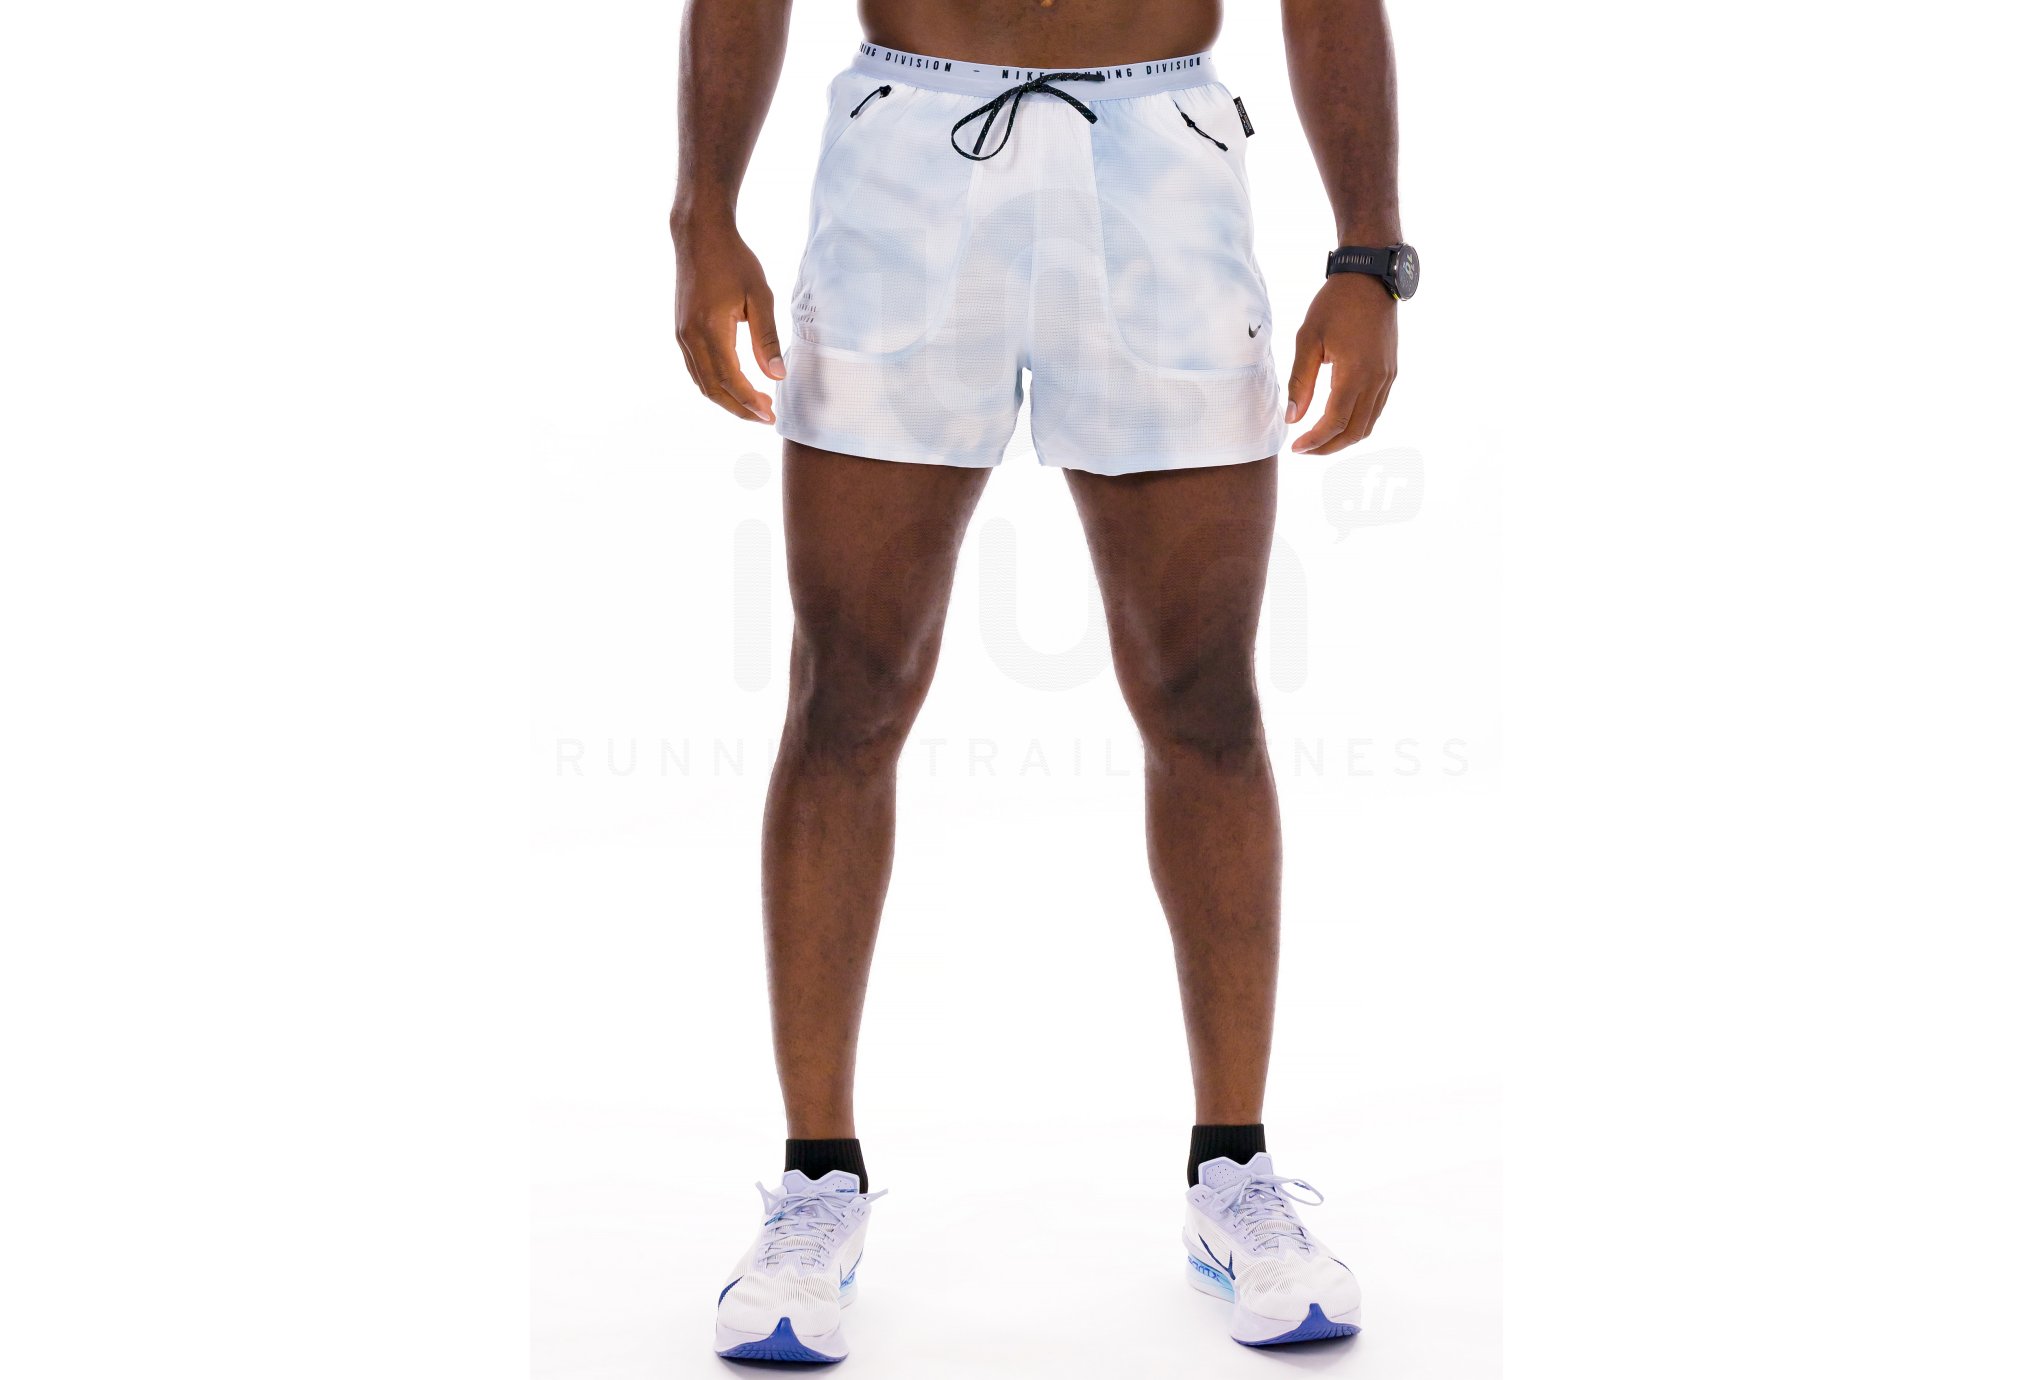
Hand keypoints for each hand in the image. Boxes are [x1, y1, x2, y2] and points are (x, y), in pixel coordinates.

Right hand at [671, 211, 784, 423]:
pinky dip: (714, 385)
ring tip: (753, 406)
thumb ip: (767, 338)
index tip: (769, 414)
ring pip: (702, 382)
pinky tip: (734, 386)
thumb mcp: (760, 296)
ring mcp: (682, 336)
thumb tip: (777, 375)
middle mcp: (690, 337)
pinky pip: (696, 369)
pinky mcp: (681, 332)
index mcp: (710, 329)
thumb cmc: (733, 261)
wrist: (699, 236)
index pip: (730, 379)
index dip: (750, 402)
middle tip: (765, 416)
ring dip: (726, 399)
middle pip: (713, 389)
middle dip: (739, 408)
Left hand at [1286, 275, 1397, 453]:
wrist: (1370, 279)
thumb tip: (1292, 418)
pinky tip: (1338, 420)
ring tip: (1318, 439)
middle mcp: (1376, 380)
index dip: (1314, 440)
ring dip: (1343, 438)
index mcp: (1355, 373)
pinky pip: (1376, 410)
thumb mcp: (1308, 340)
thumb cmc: (1335, 305)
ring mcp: (1387, 378)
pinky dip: (1357, 423)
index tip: (1295, 447)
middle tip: (1304, 449)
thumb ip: (1300, 382)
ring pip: (1368, 425)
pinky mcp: (1390, 373)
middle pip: (1354, 432)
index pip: (1335, 423)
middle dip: (1327, 447)